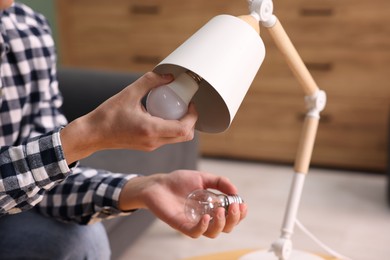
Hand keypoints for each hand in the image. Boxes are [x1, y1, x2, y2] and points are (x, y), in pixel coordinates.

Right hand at [61, 72, 197, 162]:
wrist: (92, 134)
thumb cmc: (107, 115)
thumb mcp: (128, 94)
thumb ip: (149, 82)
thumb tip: (168, 76)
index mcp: (151, 130)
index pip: (184, 129)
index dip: (193, 116)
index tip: (190, 103)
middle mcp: (154, 141)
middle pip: (185, 136)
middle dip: (191, 121)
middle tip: (185, 105)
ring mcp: (151, 146)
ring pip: (177, 139)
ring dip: (181, 124)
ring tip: (173, 108)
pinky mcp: (147, 146)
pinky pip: (167, 139)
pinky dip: (170, 127)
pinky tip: (161, 114)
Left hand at [118, 170, 247, 237]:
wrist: (158, 184)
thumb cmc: (178, 182)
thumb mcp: (202, 178)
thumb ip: (219, 182)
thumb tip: (235, 191)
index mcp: (213, 207)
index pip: (231, 216)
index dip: (240, 214)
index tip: (242, 204)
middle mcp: (206, 217)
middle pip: (226, 227)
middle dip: (234, 219)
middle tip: (235, 207)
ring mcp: (194, 222)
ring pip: (213, 233)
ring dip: (221, 224)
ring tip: (220, 210)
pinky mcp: (182, 225)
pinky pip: (195, 233)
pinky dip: (203, 227)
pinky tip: (206, 217)